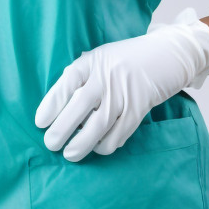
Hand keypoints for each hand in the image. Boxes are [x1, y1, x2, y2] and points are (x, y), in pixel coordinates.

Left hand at [34, 7, 208, 161]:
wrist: (169, 54)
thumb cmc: (130, 57)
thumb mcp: (103, 56)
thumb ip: (83, 73)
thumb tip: (58, 100)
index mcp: (94, 60)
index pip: (68, 81)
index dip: (52, 103)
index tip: (39, 122)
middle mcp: (107, 76)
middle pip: (79, 106)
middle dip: (61, 129)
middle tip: (50, 144)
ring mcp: (124, 93)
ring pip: (98, 125)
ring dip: (80, 144)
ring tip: (69, 154)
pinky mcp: (140, 108)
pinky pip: (119, 134)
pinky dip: (105, 145)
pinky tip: (98, 147)